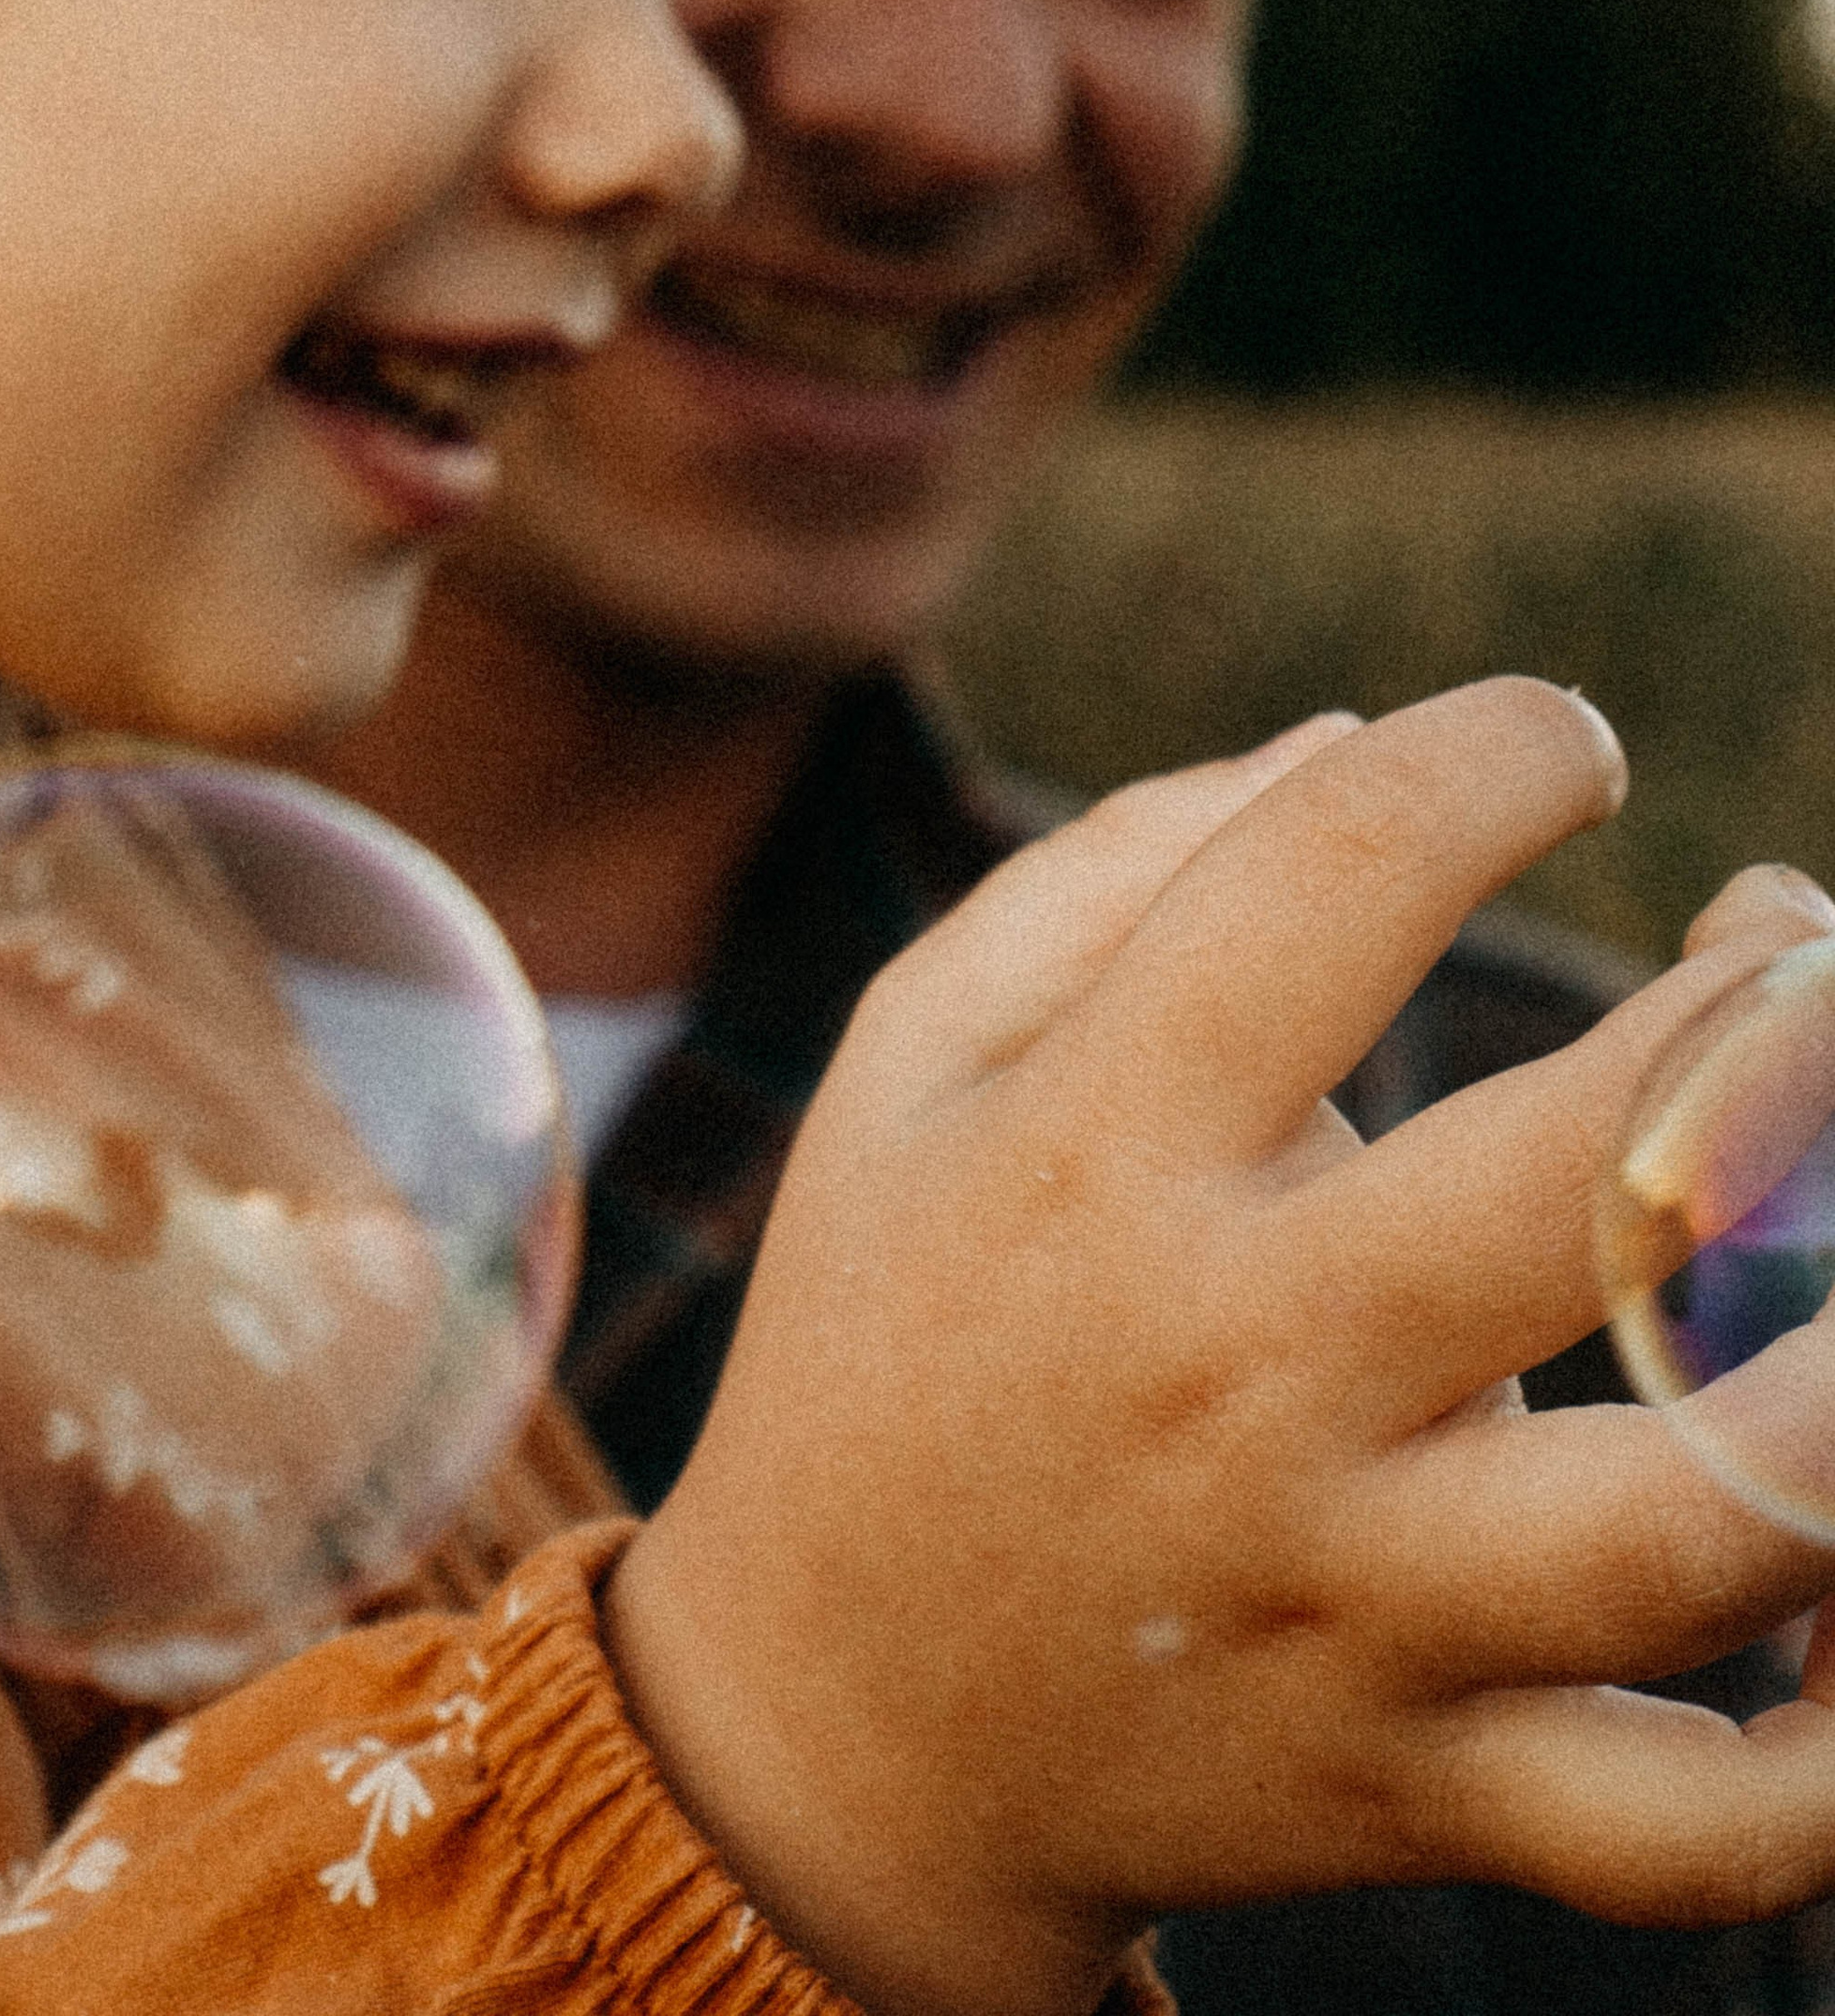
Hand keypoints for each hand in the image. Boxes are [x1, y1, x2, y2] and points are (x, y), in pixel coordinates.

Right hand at [607, 681, 1834, 2015]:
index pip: (1344, 865)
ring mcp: (1350, 1603)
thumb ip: (1110, 866)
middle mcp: (1239, 1367)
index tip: (1551, 748)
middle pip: (1605, 1165)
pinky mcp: (1425, 1790)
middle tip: (1794, 951)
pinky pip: (1702, 1835)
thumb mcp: (909, 1056)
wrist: (826, 1734)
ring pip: (1711, 1512)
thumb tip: (1360, 727)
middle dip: (1780, 1012)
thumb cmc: (891, 1326)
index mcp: (1099, 1150)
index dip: (1497, 751)